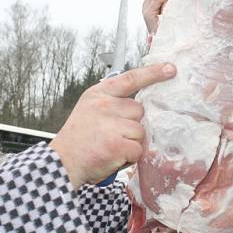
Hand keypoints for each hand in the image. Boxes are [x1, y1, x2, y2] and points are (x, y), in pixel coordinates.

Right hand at [50, 63, 176, 188]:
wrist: (62, 163)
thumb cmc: (77, 139)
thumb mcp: (88, 109)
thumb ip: (111, 102)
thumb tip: (138, 105)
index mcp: (99, 94)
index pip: (130, 78)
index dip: (153, 73)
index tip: (170, 69)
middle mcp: (105, 105)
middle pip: (139, 110)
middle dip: (132, 124)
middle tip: (113, 135)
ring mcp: (112, 125)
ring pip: (141, 131)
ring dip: (131, 143)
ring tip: (111, 147)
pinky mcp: (118, 144)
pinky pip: (138, 149)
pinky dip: (129, 157)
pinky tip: (113, 157)